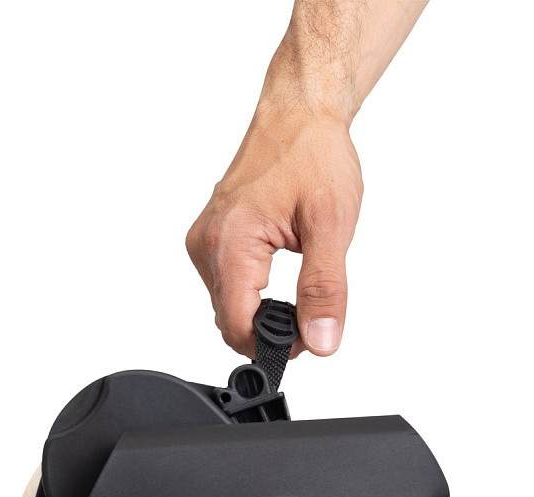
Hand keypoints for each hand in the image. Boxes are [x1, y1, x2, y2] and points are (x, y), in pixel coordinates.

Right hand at [186, 109, 362, 357]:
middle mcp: (206, 244)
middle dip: (270, 330)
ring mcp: (203, 240)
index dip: (273, 345)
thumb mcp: (330, 227)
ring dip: (262, 310)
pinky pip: (226, 284)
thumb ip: (324, 290)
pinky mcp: (209, 237)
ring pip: (227, 306)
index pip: (237, 327)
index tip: (306, 339)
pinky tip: (277, 269)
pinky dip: (253, 291)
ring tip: (297, 279)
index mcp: (230, 243)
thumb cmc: (313, 155)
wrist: (297, 112)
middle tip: (311, 308)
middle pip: (230, 320)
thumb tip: (320, 341)